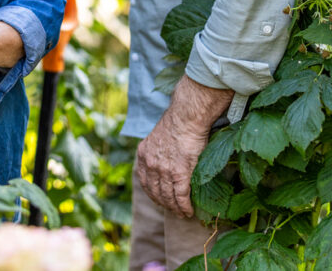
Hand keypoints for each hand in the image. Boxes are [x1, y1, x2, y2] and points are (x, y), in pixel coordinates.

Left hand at [136, 76, 233, 216]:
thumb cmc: (177, 122)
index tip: (158, 199)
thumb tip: (164, 157)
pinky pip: (181, 196)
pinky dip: (184, 206)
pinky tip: (188, 211)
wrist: (186, 118)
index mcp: (143, 154)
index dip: (152, 193)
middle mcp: (150, 164)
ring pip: (168, 196)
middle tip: (171, 210)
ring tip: (182, 214)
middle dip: (163, 203)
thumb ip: (157, 150)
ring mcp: (164, 170)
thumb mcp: (157, 136)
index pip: (144, 181)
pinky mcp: (179, 173)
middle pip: (155, 191)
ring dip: (175, 208)